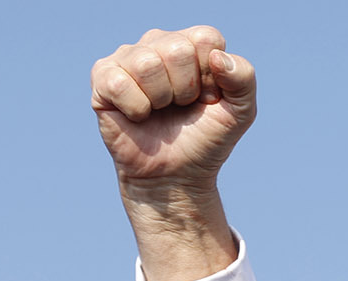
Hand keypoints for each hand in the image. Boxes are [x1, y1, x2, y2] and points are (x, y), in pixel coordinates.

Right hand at [91, 27, 255, 280]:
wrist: (176, 175)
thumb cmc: (206, 139)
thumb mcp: (240, 111)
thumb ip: (244, 78)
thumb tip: (218, 57)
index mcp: (192, 43)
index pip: (205, 38)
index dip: (210, 77)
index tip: (207, 98)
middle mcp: (158, 42)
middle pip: (176, 49)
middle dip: (185, 89)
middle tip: (180, 107)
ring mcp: (128, 58)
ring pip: (146, 64)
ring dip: (160, 99)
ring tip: (159, 111)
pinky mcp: (103, 78)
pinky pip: (119, 82)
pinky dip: (136, 108)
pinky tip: (138, 116)